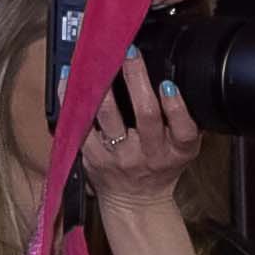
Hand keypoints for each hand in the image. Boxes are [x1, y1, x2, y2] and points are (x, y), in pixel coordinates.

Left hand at [77, 51, 201, 205]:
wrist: (136, 202)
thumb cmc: (159, 170)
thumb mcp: (183, 151)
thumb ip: (183, 123)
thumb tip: (176, 80)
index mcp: (176, 152)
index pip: (184, 130)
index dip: (177, 107)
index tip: (168, 85)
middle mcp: (149, 154)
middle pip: (146, 115)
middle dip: (138, 79)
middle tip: (130, 53)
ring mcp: (118, 156)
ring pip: (109, 116)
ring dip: (103, 85)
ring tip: (99, 59)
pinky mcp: (93, 156)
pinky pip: (80, 123)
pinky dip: (72, 98)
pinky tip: (70, 78)